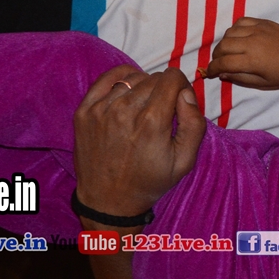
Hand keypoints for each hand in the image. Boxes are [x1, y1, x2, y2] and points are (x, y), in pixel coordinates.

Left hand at [73, 66, 205, 218]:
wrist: (108, 201)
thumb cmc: (149, 182)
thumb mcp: (184, 161)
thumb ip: (193, 123)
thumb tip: (186, 93)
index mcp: (151, 122)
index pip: (172, 78)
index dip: (182, 86)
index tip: (179, 101)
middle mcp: (124, 111)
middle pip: (153, 78)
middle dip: (164, 89)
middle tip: (163, 111)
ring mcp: (101, 109)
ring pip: (132, 78)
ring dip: (143, 88)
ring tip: (143, 109)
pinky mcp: (84, 111)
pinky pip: (107, 78)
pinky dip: (121, 79)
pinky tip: (128, 92)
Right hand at [204, 17, 278, 89]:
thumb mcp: (262, 83)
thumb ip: (240, 78)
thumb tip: (222, 73)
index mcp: (252, 61)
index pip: (223, 63)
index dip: (212, 68)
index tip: (209, 72)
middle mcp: (252, 43)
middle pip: (222, 46)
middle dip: (216, 56)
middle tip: (218, 62)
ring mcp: (257, 30)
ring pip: (229, 33)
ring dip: (224, 43)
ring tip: (228, 51)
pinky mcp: (262, 22)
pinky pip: (240, 21)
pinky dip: (234, 29)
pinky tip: (237, 37)